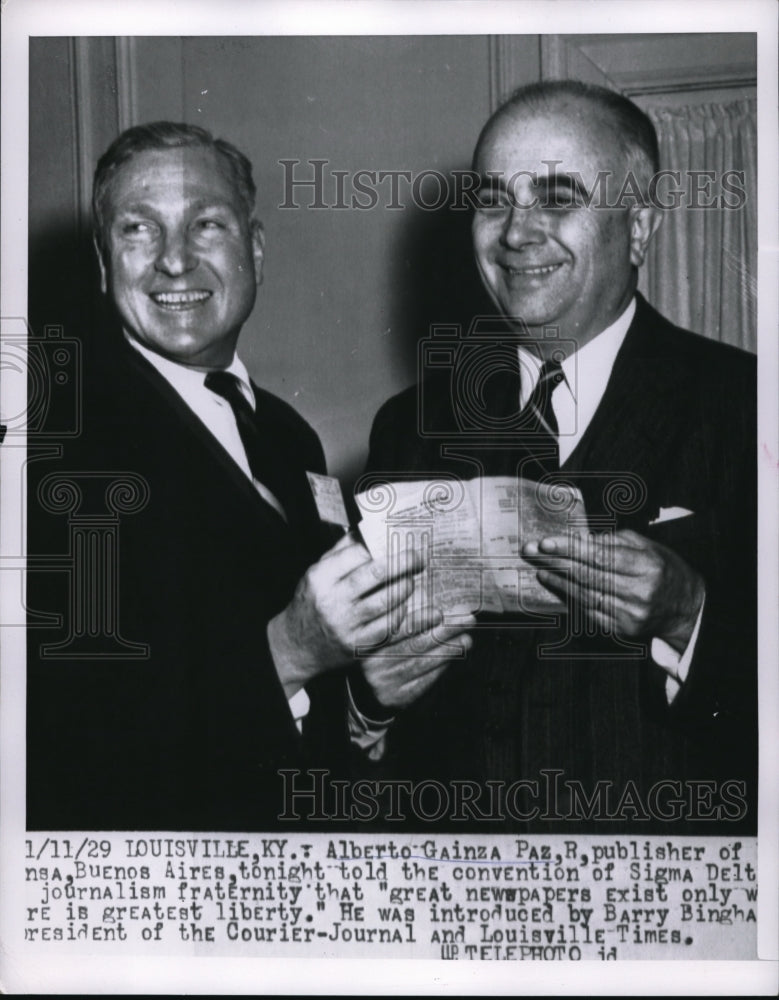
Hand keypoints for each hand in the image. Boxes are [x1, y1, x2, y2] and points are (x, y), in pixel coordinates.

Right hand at [268, 531, 424, 696]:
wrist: (297, 646)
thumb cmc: (312, 602)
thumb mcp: (317, 573)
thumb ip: (341, 551)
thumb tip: (370, 529)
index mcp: (320, 577)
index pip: (358, 553)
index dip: (382, 547)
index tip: (398, 542)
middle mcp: (332, 600)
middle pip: (377, 574)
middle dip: (404, 563)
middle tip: (418, 558)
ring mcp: (346, 624)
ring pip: (387, 601)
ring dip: (405, 588)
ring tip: (410, 581)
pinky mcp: (357, 646)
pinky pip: (388, 627)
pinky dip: (402, 614)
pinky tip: (405, 606)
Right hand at [358, 606, 475, 710]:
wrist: (371, 691)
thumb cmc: (388, 650)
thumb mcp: (390, 630)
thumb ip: (407, 617)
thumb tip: (439, 601)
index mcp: (369, 640)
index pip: (396, 628)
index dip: (419, 620)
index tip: (440, 612)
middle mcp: (373, 661)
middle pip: (414, 643)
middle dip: (445, 630)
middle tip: (467, 620)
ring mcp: (384, 680)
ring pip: (422, 662)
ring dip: (448, 649)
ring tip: (467, 639)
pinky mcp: (396, 697)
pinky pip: (424, 680)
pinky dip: (441, 667)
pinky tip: (454, 656)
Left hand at [523, 529, 704, 651]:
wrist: (685, 608)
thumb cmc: (662, 569)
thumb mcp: (646, 547)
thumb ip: (613, 542)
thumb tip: (579, 539)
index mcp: (647, 566)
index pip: (600, 556)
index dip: (570, 549)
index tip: (546, 542)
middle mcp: (640, 592)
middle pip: (588, 576)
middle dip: (556, 562)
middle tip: (532, 552)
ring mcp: (630, 614)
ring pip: (585, 596)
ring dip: (558, 582)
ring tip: (541, 569)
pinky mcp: (623, 630)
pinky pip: (589, 613)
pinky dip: (571, 599)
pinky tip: (558, 588)